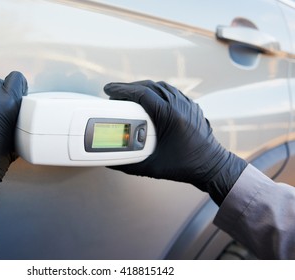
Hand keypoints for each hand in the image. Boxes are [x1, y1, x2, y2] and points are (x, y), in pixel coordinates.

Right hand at [104, 80, 246, 204]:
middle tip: (115, 93)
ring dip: (143, 88)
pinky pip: (172, 92)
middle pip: (150, 86)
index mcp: (170, 116)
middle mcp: (180, 106)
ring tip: (130, 95)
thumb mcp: (152, 168)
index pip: (142, 94)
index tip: (109, 90)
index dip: (122, 90)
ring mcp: (187, 105)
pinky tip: (150, 100)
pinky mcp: (192, 107)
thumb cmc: (185, 167)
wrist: (212, 167)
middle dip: (130, 87)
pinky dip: (157, 92)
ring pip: (162, 86)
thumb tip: (111, 162)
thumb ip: (128, 165)